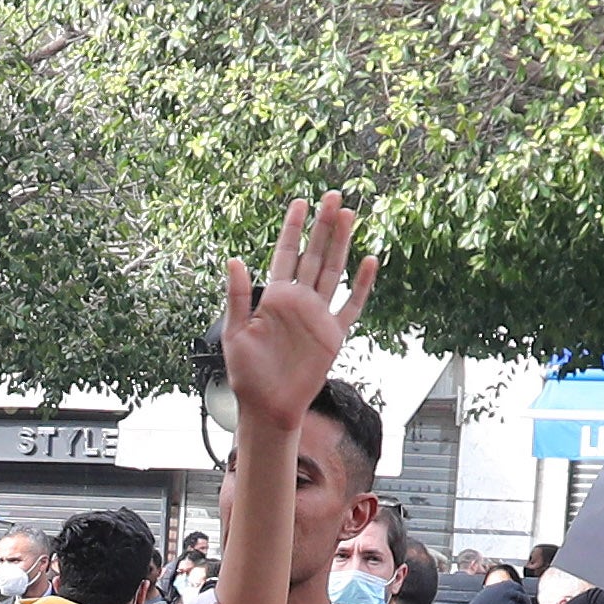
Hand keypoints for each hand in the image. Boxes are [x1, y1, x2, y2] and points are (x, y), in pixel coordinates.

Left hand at [218, 193, 381, 436]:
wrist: (268, 407)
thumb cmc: (247, 374)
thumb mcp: (234, 333)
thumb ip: (237, 297)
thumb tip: (234, 260)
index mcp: (273, 298)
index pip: (285, 255)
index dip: (293, 229)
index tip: (299, 202)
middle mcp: (298, 301)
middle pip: (314, 255)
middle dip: (322, 226)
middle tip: (333, 196)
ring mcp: (318, 315)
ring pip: (333, 271)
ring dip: (341, 244)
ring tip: (349, 214)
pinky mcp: (333, 334)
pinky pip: (351, 305)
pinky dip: (362, 284)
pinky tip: (369, 260)